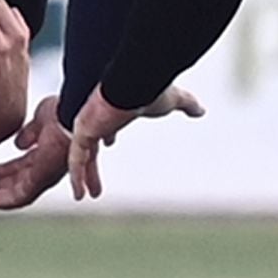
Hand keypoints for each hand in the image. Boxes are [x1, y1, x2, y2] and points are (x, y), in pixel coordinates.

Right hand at [0, 95, 70, 211]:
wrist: (72, 112)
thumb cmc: (65, 112)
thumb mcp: (42, 120)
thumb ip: (30, 134)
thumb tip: (21, 142)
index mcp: (47, 153)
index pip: (23, 169)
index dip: (4, 172)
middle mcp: (47, 167)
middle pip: (18, 184)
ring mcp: (45, 174)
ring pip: (17, 194)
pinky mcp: (41, 178)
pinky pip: (18, 196)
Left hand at [67, 83, 205, 200]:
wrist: (137, 80)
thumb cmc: (152, 87)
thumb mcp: (174, 100)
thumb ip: (187, 105)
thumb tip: (202, 110)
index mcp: (114, 109)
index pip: (106, 123)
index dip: (107, 134)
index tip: (109, 144)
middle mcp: (96, 117)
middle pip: (91, 145)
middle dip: (92, 166)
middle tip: (95, 182)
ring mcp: (87, 124)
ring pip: (80, 156)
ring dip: (82, 177)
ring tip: (82, 197)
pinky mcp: (82, 130)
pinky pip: (75, 159)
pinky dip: (76, 177)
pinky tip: (78, 196)